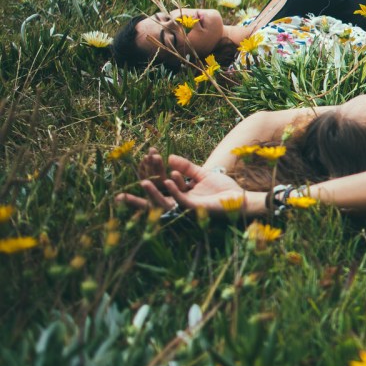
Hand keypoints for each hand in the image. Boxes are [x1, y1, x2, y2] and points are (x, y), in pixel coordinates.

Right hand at [117, 153, 249, 216]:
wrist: (239, 197)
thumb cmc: (221, 188)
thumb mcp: (202, 174)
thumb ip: (186, 167)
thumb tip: (169, 157)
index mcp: (180, 195)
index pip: (160, 184)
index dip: (152, 172)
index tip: (145, 157)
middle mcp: (180, 203)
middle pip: (156, 197)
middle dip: (144, 189)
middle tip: (126, 185)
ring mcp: (187, 207)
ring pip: (164, 202)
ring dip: (154, 192)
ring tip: (143, 182)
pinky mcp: (196, 209)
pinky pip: (182, 200)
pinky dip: (175, 190)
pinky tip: (169, 180)